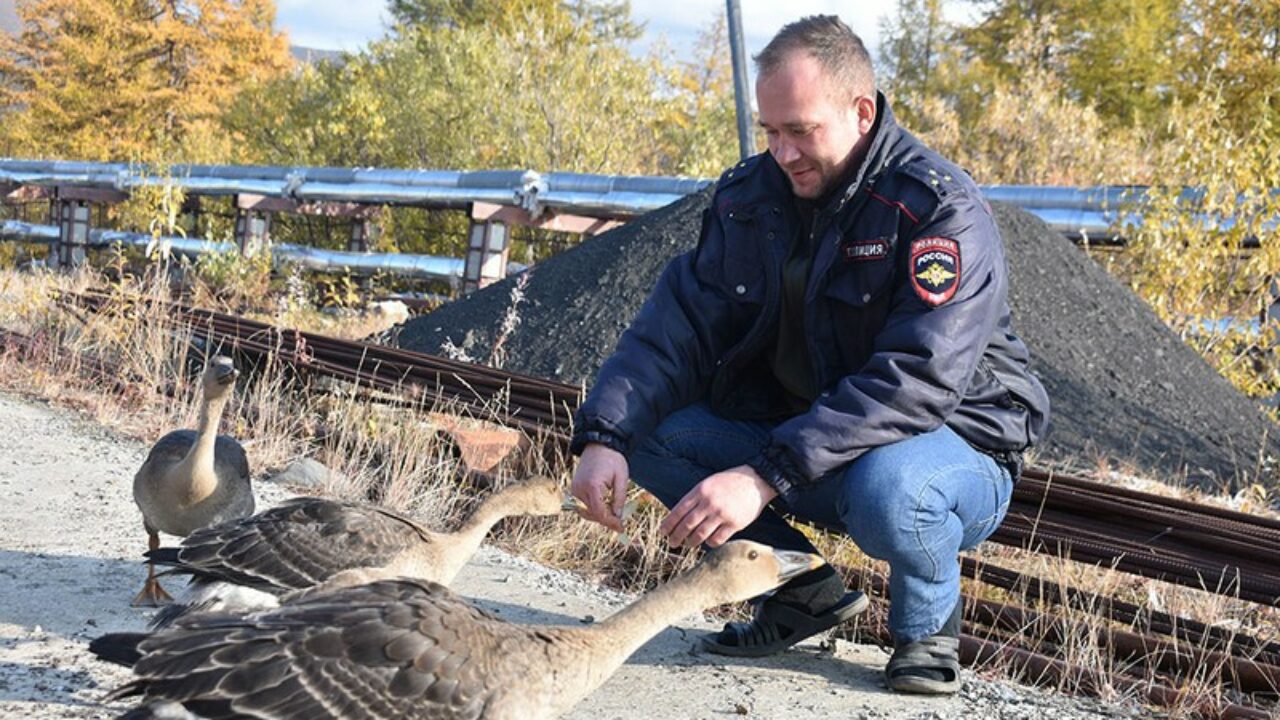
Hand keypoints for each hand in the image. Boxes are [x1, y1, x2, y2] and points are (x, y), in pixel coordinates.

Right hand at [570, 443, 629, 531]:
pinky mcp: (574, 488)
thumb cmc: (612, 459)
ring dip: (600, 515)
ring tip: (614, 513)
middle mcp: (580, 489)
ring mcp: (575, 489)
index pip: (599, 512)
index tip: (621, 528)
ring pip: (587, 511)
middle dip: (606, 519)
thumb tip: (617, 516)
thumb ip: (619, 499)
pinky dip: (594, 508)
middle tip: (620, 522)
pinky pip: (584, 504)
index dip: (610, 522)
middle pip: (592, 514)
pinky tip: (605, 505)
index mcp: (592, 486)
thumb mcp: (621, 478)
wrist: (599, 444)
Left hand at [659, 465, 777, 548]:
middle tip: (672, 543)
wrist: (756, 480)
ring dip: (691, 542)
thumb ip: (696, 498)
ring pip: (700, 534)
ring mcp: (722, 514)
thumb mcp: (709, 483)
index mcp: (700, 491)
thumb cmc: (730, 482)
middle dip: (676, 536)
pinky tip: (708, 542)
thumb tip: (680, 516)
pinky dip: (709, 543)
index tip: (663, 532)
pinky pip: (717, 539)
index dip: (669, 523)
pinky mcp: (734, 523)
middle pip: (687, 525)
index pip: (678, 510)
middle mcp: (709, 503)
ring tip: (688, 544)